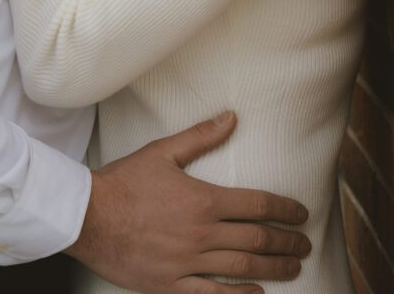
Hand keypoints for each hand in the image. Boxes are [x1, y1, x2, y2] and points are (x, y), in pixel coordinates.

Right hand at [65, 113, 309, 293]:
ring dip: (274, 268)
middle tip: (305, 243)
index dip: (285, 209)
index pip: (257, 205)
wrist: (88, 217)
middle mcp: (202, 234)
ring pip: (243, 270)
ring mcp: (188, 263)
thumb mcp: (163, 151)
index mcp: (203, 199)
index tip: (301, 213)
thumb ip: (201, 136)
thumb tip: (232, 117)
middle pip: (257, 240)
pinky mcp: (172, 285)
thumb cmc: (124, 182)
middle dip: (287, 242)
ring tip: (294, 267)